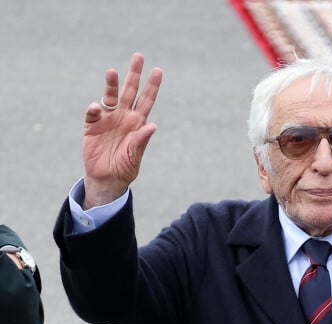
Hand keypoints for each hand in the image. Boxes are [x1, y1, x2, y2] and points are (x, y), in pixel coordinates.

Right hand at [82, 53, 162, 208]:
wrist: (106, 179)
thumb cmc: (125, 168)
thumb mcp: (136, 156)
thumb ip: (142, 141)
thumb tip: (152, 126)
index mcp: (137, 123)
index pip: (146, 101)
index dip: (152, 86)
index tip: (158, 71)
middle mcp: (123, 117)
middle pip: (130, 91)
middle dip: (134, 74)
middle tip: (138, 56)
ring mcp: (108, 120)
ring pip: (110, 96)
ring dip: (111, 84)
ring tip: (112, 72)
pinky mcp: (92, 126)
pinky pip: (93, 113)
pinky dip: (94, 108)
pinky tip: (96, 107)